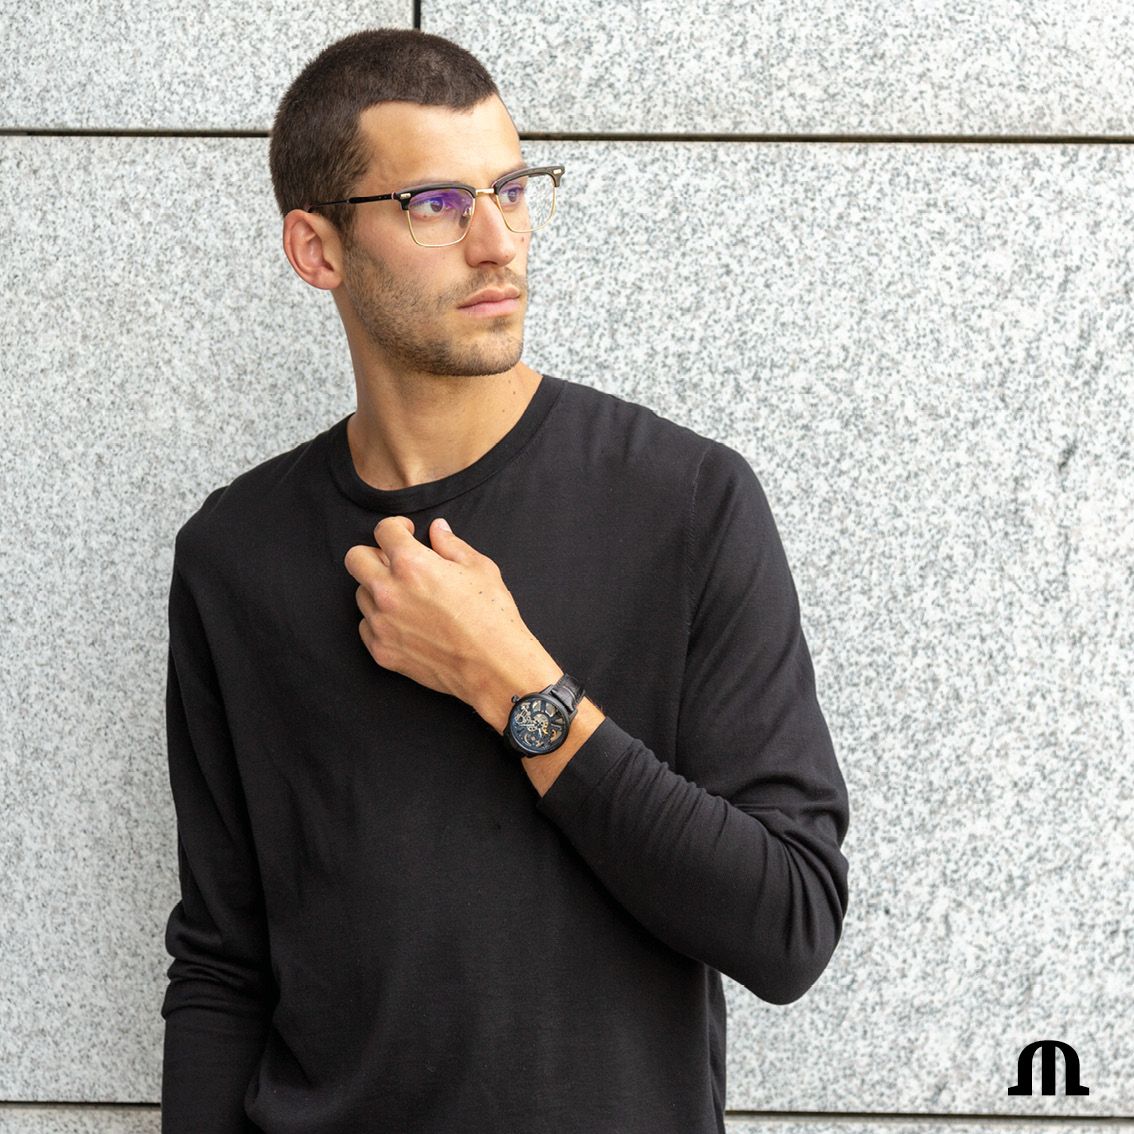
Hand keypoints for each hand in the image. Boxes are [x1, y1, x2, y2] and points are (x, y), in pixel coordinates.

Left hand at [343, 516, 558, 723]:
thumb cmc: (492, 616)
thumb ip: (451, 544)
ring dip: (377, 588)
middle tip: (396, 561)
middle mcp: (389, 592)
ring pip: (361, 593)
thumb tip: (437, 530)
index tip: (406, 532)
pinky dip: (379, 620)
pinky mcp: (382, 651)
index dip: (397, 526)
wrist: (494, 666)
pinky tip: (404, 621)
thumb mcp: (479, 568)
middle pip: (355, 559)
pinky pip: (366, 626)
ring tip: (406, 595)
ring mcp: (382, 624)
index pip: (384, 530)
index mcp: (412, 564)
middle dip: (374, 553)